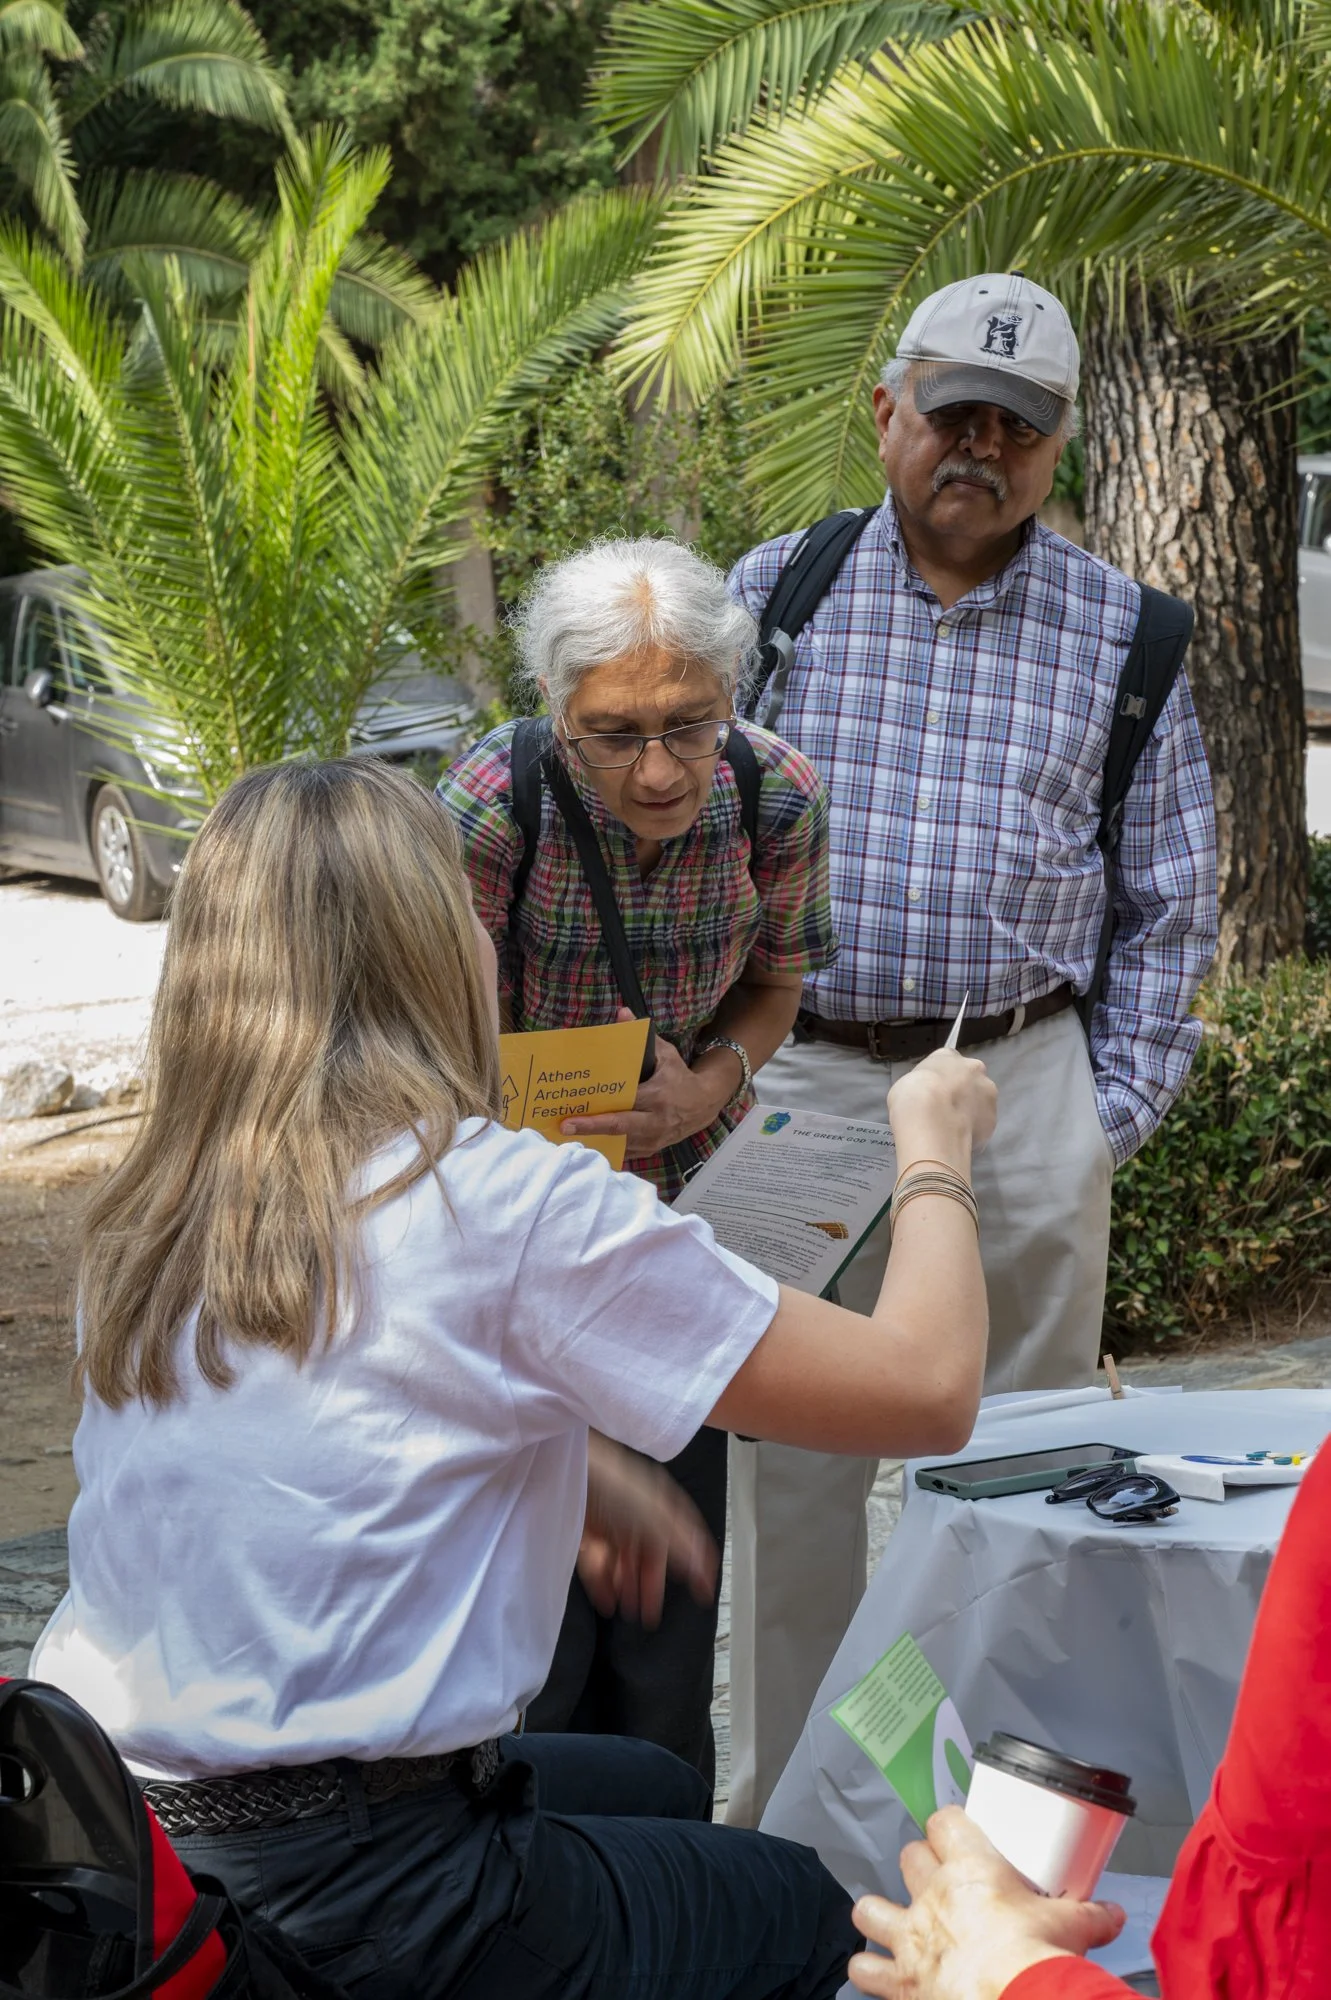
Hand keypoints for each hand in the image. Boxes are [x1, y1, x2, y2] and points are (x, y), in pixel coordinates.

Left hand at [562, 1009, 736, 1158]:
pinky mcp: (651, 1149)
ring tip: (568, 1136)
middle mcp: (656, 1121)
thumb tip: (621, 1013)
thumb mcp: (665, 1053)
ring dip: (594, 1140)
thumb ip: (641, 1036)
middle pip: (619, 1127)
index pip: (625, 1101)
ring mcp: (654, 1139)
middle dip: (591, 1127)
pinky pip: (625, 1151)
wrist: (704, 1104)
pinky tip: (586, 1143)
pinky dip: (606, 1147)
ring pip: (619, 1143)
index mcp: (658, 1095)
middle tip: (564, 1126)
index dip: (601, 1108)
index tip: (576, 1108)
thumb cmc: (679, 1076)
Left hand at [578, 1433, 718, 1627]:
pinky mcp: (583, 1532)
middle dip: (651, 1585)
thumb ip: (678, 1542)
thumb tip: (702, 1565)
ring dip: (628, 1588)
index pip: (680, 1538)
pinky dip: (604, 1584)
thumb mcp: (653, 1513)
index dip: (692, 1563)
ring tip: (630, 1611)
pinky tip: (608, 1601)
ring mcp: (607, 1523)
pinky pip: (597, 1563)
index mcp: (656, 1505)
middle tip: (652, 1613)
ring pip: (623, 1562)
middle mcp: (633, 1514)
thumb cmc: (610, 1480)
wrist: (560, 1468)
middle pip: (648, 1555)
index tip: (702, 1588)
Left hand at [848, 1809, 1123, 1999]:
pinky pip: (864, 1969)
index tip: (955, 1833)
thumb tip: (1112, 1915)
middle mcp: (932, 1897)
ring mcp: (909, 1938)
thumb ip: (1090, 1916)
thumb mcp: (1072, 1928)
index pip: (944, 1821)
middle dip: (918, 1866)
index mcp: (971, 1870)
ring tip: (893, 1924)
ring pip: (870, 1909)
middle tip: (936, 1882)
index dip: (948, 1825)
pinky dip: (870, 1971)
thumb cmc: (1038, 1960)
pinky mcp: (898, 1980)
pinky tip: (881, 1973)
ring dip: (879, 1916)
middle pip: (907, 1857)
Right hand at [887, 1049, 997, 1171]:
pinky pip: (982, 1125)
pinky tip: (958, 1139)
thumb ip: (923, 1086)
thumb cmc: (911, 1096)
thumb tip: (928, 1098)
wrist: (930, 1119)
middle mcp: (974, 1069)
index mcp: (949, 1056)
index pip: (948, 1063)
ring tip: (952, 1129)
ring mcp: (988, 1094)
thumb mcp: (906, 1084)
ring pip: (981, 1102)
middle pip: (970, 1079)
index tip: (935, 1093)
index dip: (942, 1079)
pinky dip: (973, 1132)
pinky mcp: (993, 1120)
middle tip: (946, 1111)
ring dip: (970, 1112)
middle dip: (962, 1093)